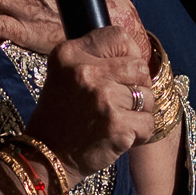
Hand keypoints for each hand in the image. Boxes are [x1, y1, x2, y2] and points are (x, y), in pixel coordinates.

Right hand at [26, 24, 156, 178]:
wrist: (46, 157)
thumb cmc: (61, 116)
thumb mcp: (65, 74)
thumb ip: (96, 58)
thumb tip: (137, 54)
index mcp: (69, 54)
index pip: (119, 37)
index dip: (128, 54)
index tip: (122, 72)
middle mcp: (84, 71)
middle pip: (139, 66)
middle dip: (136, 86)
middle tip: (118, 103)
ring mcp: (102, 97)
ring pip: (147, 95)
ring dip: (138, 112)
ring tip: (114, 120)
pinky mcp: (116, 124)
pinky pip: (148, 122)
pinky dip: (139, 134)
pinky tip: (118, 136)